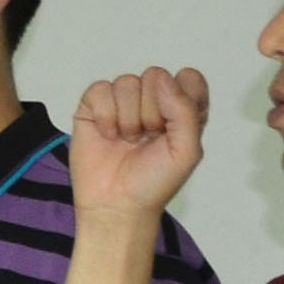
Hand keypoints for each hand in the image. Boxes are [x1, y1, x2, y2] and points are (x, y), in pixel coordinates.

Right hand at [67, 66, 207, 219]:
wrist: (116, 206)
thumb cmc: (154, 183)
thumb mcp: (187, 151)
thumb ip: (185, 111)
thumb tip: (162, 80)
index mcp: (182, 108)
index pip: (188, 78)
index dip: (181, 97)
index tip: (174, 126)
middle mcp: (153, 101)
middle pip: (155, 77)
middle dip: (151, 111)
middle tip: (147, 139)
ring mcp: (122, 102)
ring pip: (127, 82)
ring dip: (127, 118)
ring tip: (127, 140)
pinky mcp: (94, 107)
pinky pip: (100, 89)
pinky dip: (104, 115)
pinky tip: (108, 135)